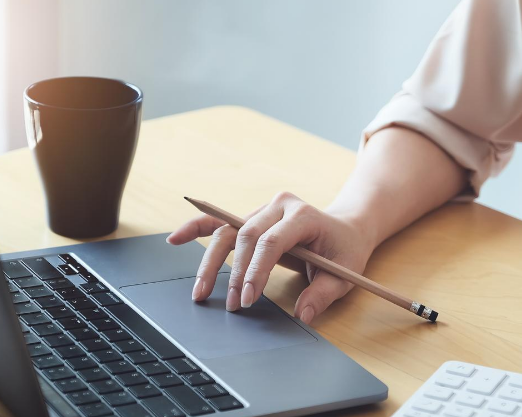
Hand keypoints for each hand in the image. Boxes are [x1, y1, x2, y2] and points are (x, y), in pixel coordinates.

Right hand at [166, 192, 374, 324]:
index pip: (271, 241)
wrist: (346, 229)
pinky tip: (175, 238)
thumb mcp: (344, 274)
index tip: (249, 298)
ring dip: (211, 262)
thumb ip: (323, 294)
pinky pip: (220, 222)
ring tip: (201, 292)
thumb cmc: (345, 250)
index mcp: (303, 215)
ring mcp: (263, 210)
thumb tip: (303, 315)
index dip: (256, 270)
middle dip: (236, 273)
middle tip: (235, 306)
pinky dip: (197, 228)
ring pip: (228, 231)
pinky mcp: (252, 218)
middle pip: (246, 237)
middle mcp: (279, 206)